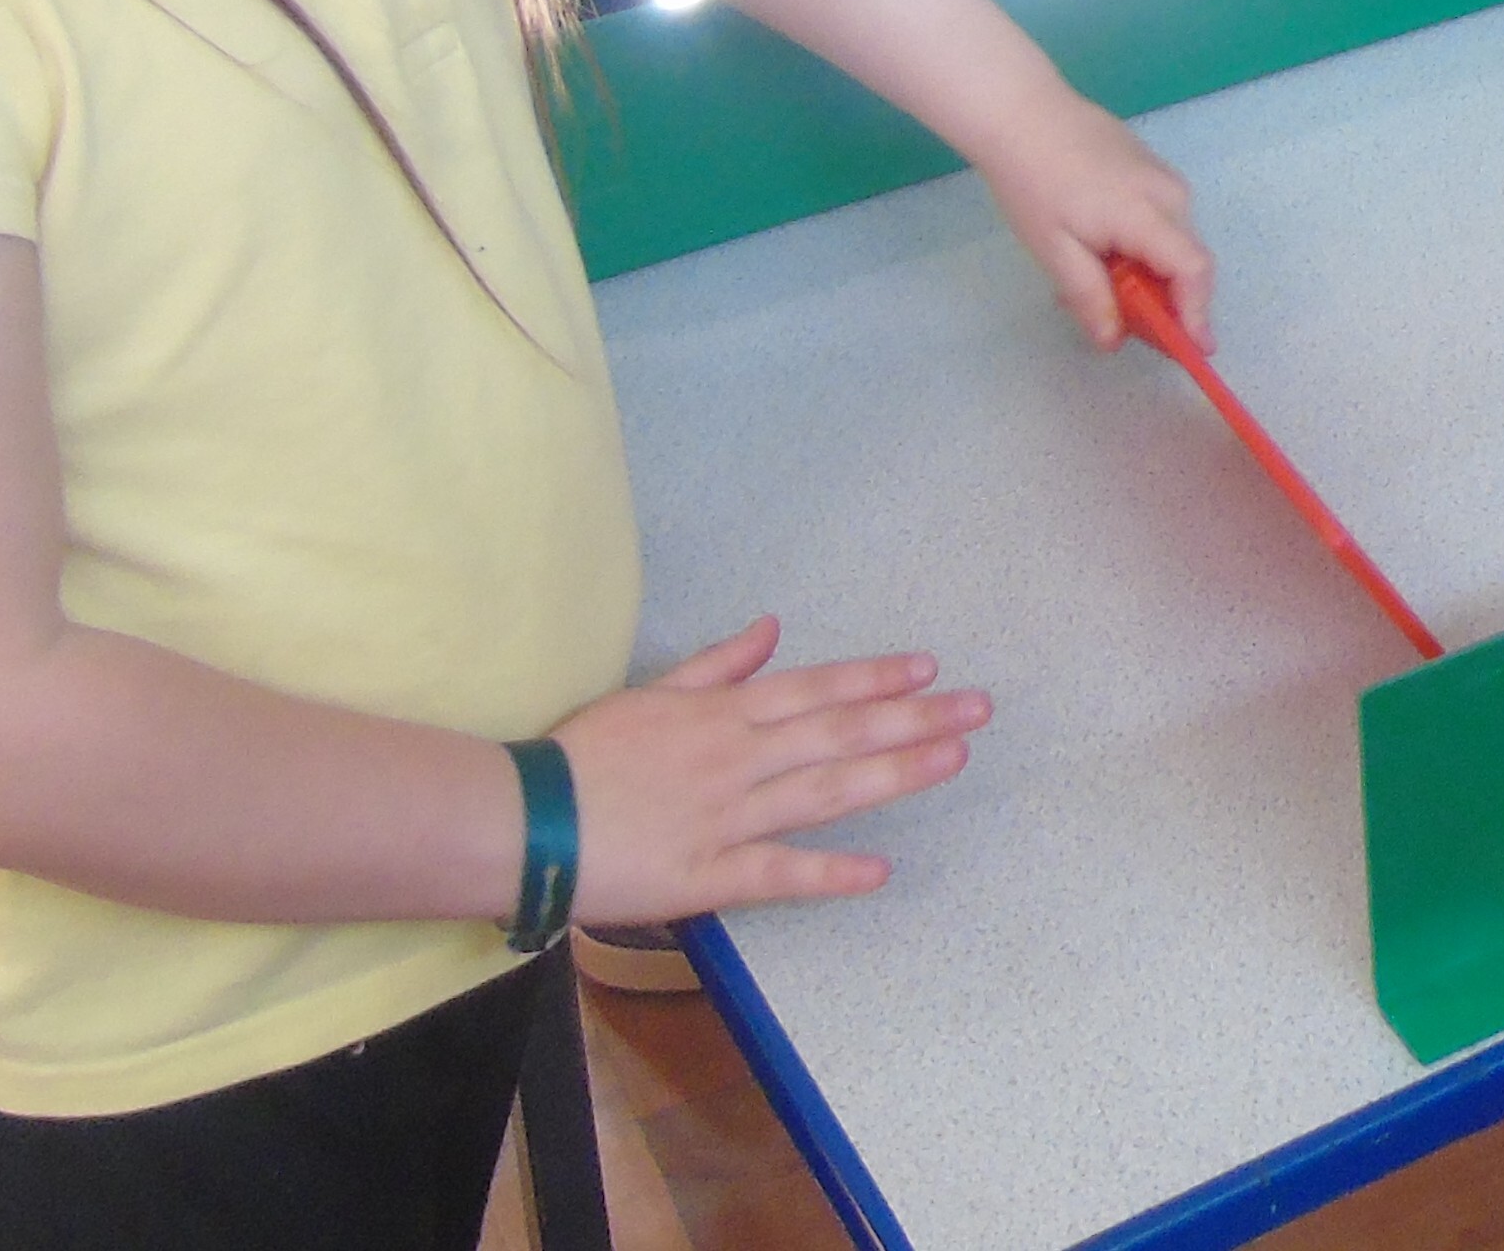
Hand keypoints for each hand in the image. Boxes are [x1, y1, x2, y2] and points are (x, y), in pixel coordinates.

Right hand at [554, 616, 985, 923]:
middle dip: (913, 719)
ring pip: (824, 791)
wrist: (525, 820)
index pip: (816, 690)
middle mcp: (738, 759)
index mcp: (724, 715)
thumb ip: (718, 664)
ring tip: (951, 759)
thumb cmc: (584, 755)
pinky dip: (828, 872)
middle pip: (839, 733)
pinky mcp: (707, 876)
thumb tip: (771, 628)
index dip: (876, 679)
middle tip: (977, 709)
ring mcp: (727, 817)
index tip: (930, 669)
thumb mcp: (652, 693)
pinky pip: (777, 873)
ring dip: (893, 774)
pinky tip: (877, 869)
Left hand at [967, 86, 1213, 349]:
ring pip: (1171, 242)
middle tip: (1118, 323)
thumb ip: (1090, 297)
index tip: (1192, 351)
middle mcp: (1169, 194)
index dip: (1196, 313)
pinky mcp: (1150, 168)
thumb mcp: (1055, 250)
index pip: (1194, 270)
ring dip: (1147, 274)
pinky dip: (1140, 247)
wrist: (1021, 111)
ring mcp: (1162, 176)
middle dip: (1164, 301)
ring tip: (1095, 283)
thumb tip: (1114, 341)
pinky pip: (1159, 220)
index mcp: (1147, 214)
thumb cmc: (1033, 183)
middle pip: (1184, 261)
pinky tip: (1097, 249)